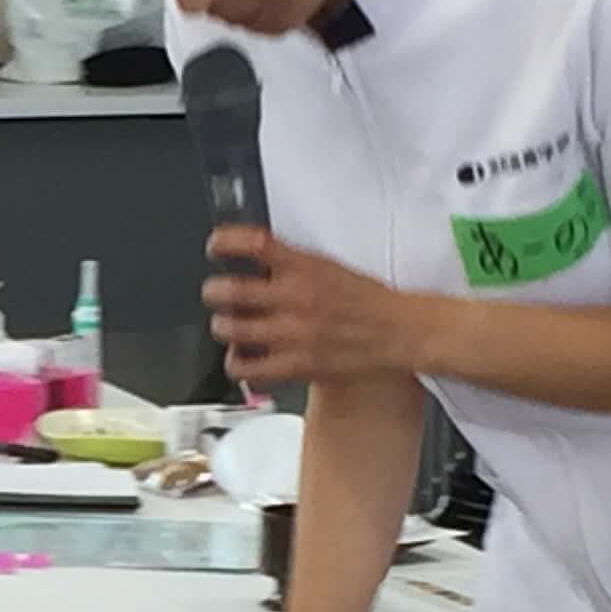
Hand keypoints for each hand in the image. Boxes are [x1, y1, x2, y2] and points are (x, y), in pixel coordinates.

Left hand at [204, 225, 429, 384]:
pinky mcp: (296, 364)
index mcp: (305, 267)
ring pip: (231, 330)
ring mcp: (293, 333)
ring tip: (228, 326)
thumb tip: (255, 261)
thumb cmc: (366, 301)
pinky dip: (237, 364)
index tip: (216, 246)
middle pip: (230, 291)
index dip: (225, 242)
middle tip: (214, 293)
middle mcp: (295, 298)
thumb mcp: (328, 267)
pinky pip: (248, 369)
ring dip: (222, 327)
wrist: (397, 331)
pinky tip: (242, 357)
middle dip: (214, 291)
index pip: (254, 243)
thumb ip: (291, 264)